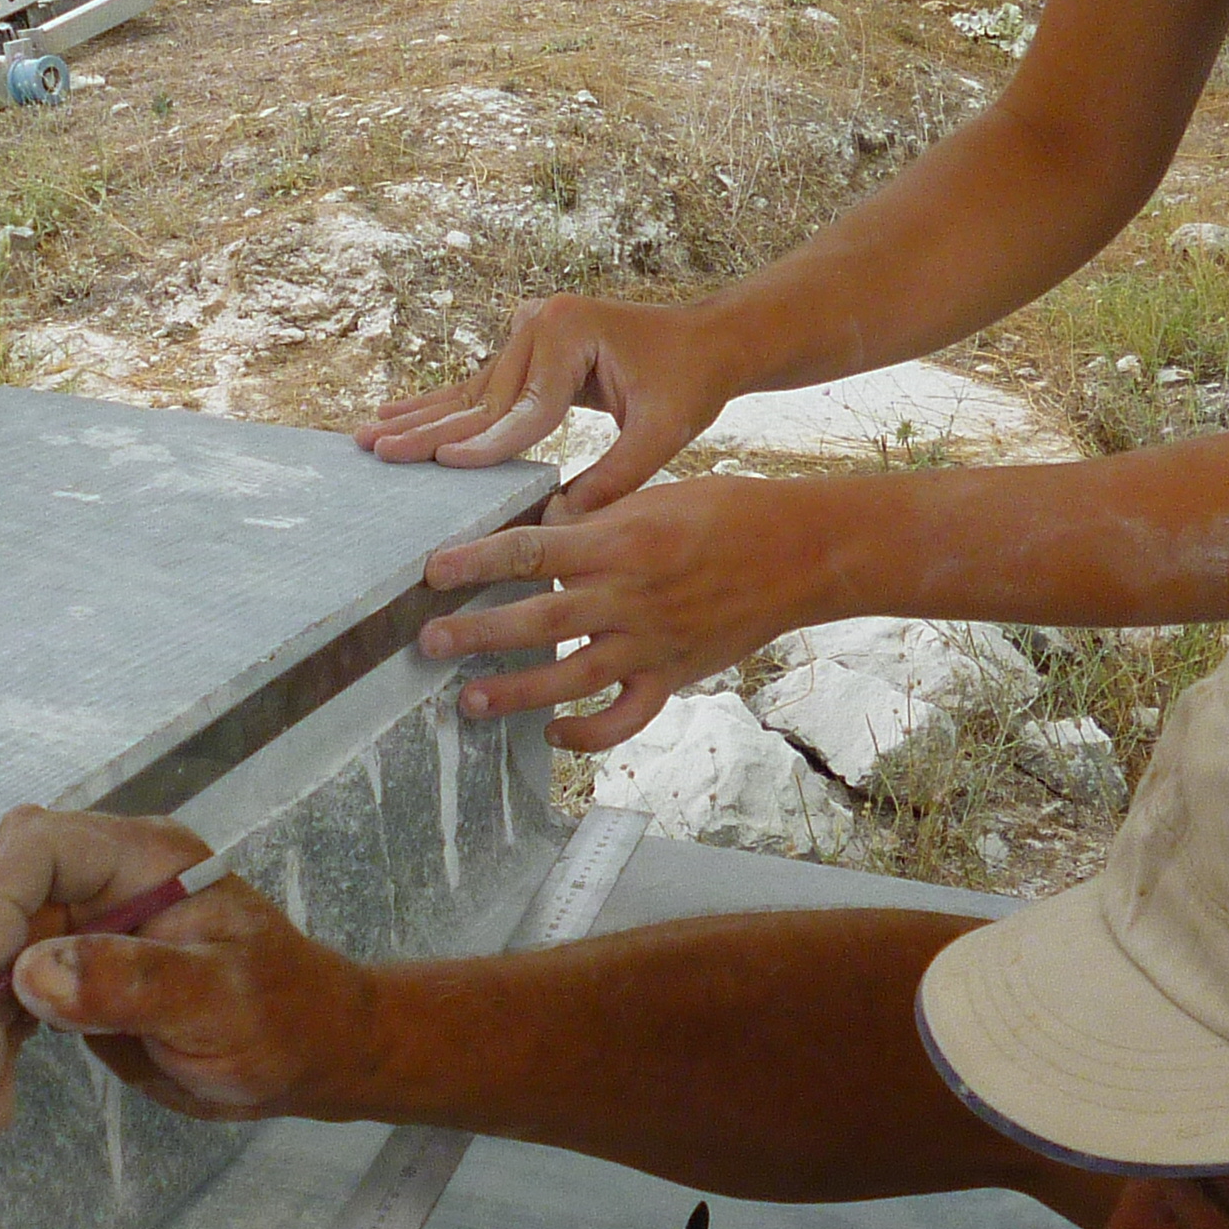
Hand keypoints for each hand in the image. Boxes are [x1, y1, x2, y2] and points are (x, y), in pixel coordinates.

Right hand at [0, 805, 383, 1141]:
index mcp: (143, 860)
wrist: (311, 1056)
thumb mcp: (221, 1001)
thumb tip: (34, 974)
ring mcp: (85, 933)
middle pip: (4, 914)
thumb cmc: (287, 1014)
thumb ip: (134, 982)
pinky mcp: (76, 983)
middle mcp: (104, 886)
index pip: (40, 850)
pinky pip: (13, 1007)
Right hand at [355, 294, 736, 515]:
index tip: (442, 465)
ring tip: (367, 436)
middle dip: (430, 429)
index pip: (525, 405)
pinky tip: (394, 414)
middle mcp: (540, 322)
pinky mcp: (523, 344)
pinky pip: (479, 385)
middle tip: (376, 450)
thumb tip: (563, 523)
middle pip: (482, 394)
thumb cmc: (688, 383)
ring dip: (418, 418)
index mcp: (570, 331)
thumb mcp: (661, 432)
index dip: (487, 443)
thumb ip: (615, 476)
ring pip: (469, 390)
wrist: (705, 340)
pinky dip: (440, 406)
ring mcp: (527, 329)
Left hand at [417, 474, 862, 750]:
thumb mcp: (655, 495)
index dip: (477, 560)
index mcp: (621, 540)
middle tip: (428, 642)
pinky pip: (624, 718)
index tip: (431, 571)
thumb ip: (595, 516)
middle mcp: (631, 595)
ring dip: (517, 692)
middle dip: (478, 631)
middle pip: (540, 616)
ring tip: (469, 701)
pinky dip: (586, 733)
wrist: (800, 552)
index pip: (533, 548)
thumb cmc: (726, 511)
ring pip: (573, 677)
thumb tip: (540, 523)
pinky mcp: (673, 676)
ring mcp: (652, 642)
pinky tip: (551, 732)